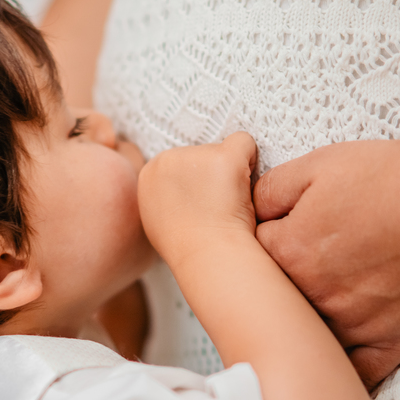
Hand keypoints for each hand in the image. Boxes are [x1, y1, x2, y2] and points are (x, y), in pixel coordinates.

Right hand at [138, 132, 258, 262]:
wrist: (208, 256)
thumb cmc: (189, 248)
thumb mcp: (159, 220)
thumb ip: (165, 196)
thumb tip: (178, 189)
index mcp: (149, 174)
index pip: (179, 165)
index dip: (195, 184)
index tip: (201, 206)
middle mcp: (166, 159)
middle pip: (200, 154)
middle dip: (212, 176)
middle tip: (216, 208)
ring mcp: (194, 155)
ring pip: (221, 151)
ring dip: (229, 174)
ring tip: (226, 206)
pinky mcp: (222, 156)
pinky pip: (244, 143)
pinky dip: (250, 160)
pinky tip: (245, 189)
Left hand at [253, 140, 399, 386]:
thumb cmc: (396, 179)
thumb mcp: (318, 166)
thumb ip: (270, 191)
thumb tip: (248, 212)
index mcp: (290, 252)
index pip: (249, 261)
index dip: (259, 248)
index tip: (273, 244)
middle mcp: (314, 295)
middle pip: (275, 305)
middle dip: (276, 293)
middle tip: (293, 278)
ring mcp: (351, 325)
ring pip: (309, 342)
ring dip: (304, 332)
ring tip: (310, 319)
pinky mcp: (389, 344)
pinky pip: (354, 375)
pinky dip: (342, 372)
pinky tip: (334, 366)